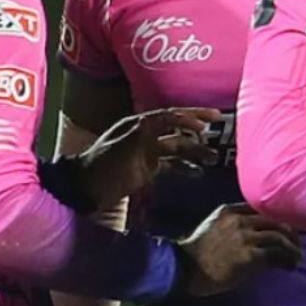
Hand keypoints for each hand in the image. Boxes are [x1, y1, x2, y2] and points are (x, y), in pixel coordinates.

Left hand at [77, 107, 221, 208]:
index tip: (210, 121)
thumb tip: (167, 117)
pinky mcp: (147, 170)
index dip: (191, 116)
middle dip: (198, 128)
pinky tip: (199, 173)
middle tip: (220, 125)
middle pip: (177, 128)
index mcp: (139, 125)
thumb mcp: (123, 146)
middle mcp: (146, 135)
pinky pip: (171, 166)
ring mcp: (147, 153)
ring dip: (195, 151)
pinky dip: (185, 168)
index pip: (170, 116)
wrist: (85, 189)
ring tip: (214, 158)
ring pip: (177, 148)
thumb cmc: (103, 165)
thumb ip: (145, 131)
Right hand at [178, 203, 303, 297]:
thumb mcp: (213, 227)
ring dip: (292, 249)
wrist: (184, 269)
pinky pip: (276, 255)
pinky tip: (289, 266)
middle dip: (291, 233)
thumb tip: (258, 234)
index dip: (280, 219)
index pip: (263, 209)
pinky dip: (287, 260)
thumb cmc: (197, 253)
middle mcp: (240, 220)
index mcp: (230, 211)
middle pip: (276, 220)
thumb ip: (234, 225)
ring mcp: (245, 237)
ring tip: (296, 258)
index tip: (289, 229)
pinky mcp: (249, 256)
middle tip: (297, 245)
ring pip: (280, 237)